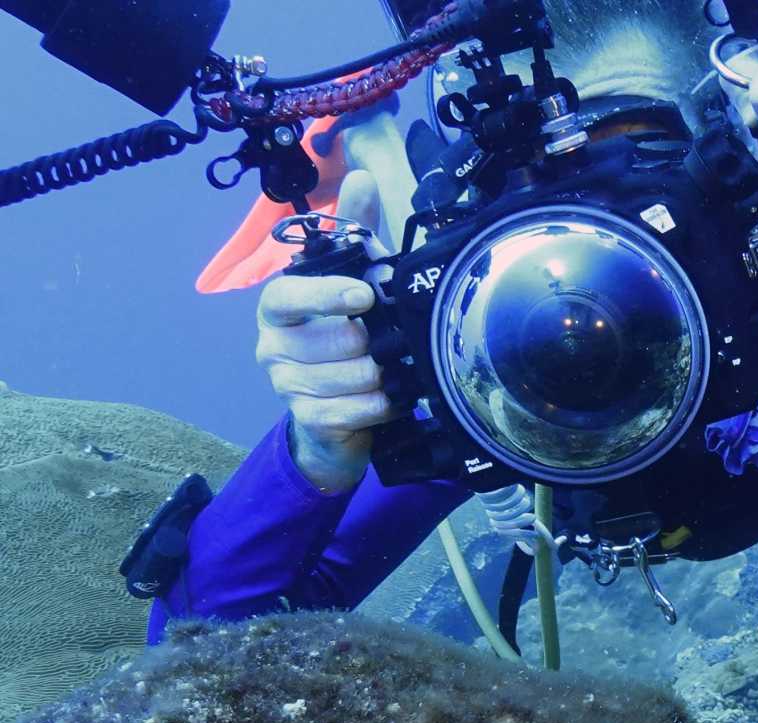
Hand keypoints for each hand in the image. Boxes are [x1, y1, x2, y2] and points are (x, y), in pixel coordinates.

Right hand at [254, 170, 396, 491]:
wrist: (340, 410)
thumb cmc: (347, 333)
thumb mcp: (355, 277)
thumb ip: (355, 231)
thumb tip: (361, 177)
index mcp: (279, 305)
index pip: (287, 295)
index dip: (326, 294)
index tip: (364, 297)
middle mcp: (272, 344)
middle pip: (333, 341)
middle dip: (374, 344)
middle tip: (392, 343)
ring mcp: (285, 383)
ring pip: (349, 377)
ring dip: (383, 375)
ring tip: (393, 370)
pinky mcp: (306, 418)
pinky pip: (352, 411)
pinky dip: (380, 405)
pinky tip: (390, 399)